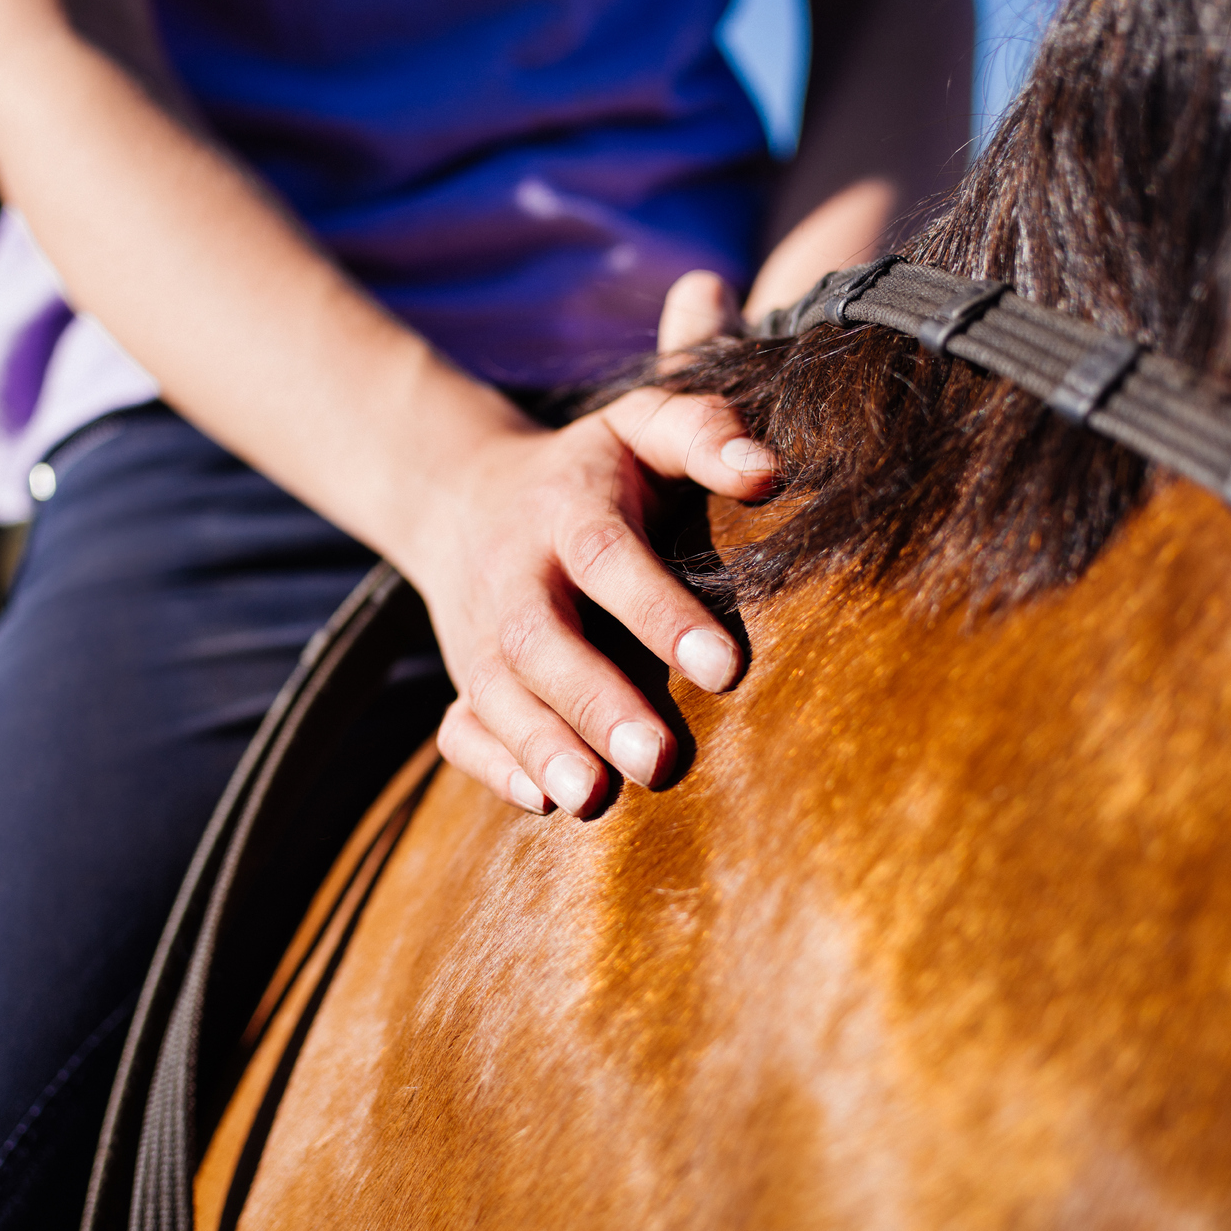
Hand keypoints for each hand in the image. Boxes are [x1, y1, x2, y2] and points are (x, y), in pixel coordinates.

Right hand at [413, 270, 773, 816]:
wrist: (462, 495)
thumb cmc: (593, 471)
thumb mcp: (641, 426)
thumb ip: (705, 432)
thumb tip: (770, 474)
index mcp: (567, 508)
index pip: (609, 558)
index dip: (661, 613)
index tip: (726, 669)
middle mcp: (515, 575)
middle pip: (542, 640)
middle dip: (596, 702)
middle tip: (660, 760)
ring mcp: (480, 633)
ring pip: (495, 693)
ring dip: (541, 747)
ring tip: (593, 798)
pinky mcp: (462, 679)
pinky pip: (460, 727)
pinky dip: (491, 766)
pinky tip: (542, 803)